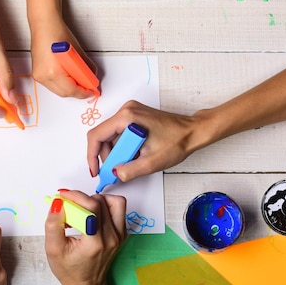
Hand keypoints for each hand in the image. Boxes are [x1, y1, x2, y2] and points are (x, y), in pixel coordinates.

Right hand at [30, 14, 96, 98]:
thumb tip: (92, 78)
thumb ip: (86, 68)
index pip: (72, 90)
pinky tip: (69, 77)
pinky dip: (62, 84)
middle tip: (88, 87)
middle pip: (64, 93)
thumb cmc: (58, 33)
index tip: (92, 91)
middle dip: (78, 92)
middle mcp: (44, 76)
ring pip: (58, 90)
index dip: (84, 92)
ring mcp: (38, 76)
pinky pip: (52, 85)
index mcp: (53, 72)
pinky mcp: (37, 74)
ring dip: (70, 89)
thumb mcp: (77, 52)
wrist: (44, 25)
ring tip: (79, 81)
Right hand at [45, 190, 126, 284]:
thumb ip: (53, 225)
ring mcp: (119, 235)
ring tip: (82, 207)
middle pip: (101, 202)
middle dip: (82, 197)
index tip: (63, 195)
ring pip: (114, 202)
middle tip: (68, 204)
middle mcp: (111, 237)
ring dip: (96, 199)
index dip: (76, 196)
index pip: (92, 207)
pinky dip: (104, 205)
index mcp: (95, 242)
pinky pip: (118, 209)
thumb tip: (57, 203)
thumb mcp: (53, 250)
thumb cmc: (69, 270)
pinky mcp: (122, 233)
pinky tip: (91, 213)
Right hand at [87, 100, 206, 181]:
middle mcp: (126, 110)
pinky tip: (133, 155)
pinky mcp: (134, 116)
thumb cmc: (177, 142)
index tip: (96, 171)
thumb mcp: (152, 162)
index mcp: (127, 117)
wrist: (193, 131)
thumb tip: (114, 174)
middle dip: (106, 156)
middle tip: (115, 172)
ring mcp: (130, 112)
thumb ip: (130, 170)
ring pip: (110, 135)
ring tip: (128, 164)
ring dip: (115, 152)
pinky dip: (122, 147)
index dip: (92, 155)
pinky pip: (119, 133)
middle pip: (103, 136)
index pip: (97, 135)